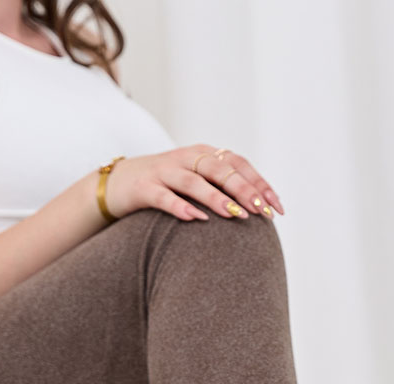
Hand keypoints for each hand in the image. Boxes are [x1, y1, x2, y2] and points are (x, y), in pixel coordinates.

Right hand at [103, 144, 284, 221]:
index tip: (276, 207)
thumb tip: (258, 208)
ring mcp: (164, 171)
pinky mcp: (144, 187)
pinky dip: (180, 206)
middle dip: (244, 190)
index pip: (238, 164)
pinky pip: (164, 197)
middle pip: (220, 170)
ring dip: (217, 198)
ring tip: (235, 215)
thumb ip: (221, 187)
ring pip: (195, 182)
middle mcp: (186, 158)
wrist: (117, 183)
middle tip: (261, 211)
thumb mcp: (195, 180)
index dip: (259, 184)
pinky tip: (196, 218)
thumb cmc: (163, 187)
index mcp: (204, 154)